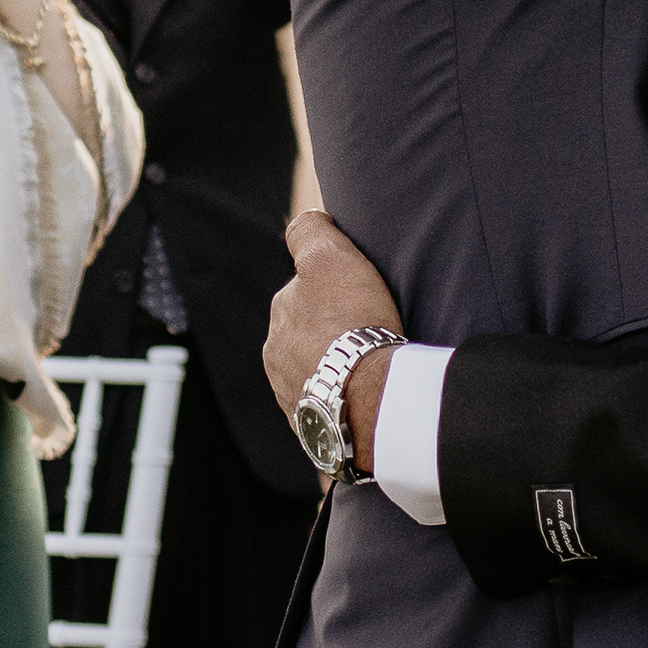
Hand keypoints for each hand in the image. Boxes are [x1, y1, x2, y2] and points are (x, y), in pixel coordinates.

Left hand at [266, 211, 405, 455]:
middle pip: (308, 335)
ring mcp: (293, 397)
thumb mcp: (329, 258)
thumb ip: (310, 232)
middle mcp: (276, 358)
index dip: (334, 290)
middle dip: (330, 331)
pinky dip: (345, 398)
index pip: (304, 293)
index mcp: (279, 317)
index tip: (360, 295)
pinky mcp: (315, 428)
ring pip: (316, 371)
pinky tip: (367, 394)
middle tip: (370, 330)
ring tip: (371, 366)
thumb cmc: (353, 322)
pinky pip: (330, 405)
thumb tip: (308, 218)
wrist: (371, 396)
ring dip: (336, 367)